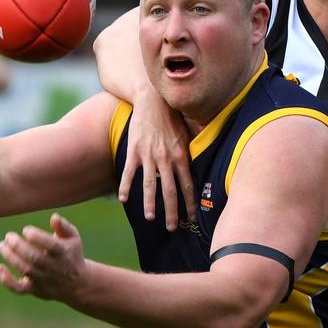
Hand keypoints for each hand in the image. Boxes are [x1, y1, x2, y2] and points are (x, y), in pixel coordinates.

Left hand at [0, 213, 88, 303]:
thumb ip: (64, 226)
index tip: (26, 230)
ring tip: (2, 245)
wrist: (77, 284)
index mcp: (63, 252)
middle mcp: (54, 267)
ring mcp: (44, 280)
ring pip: (25, 270)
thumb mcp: (73, 238)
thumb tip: (54, 217)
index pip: (50, 245)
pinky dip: (7, 281)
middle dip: (19, 246)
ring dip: (11, 257)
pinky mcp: (35, 290)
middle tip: (9, 236)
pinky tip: (0, 267)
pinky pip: (19, 289)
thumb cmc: (71, 254)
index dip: (36, 237)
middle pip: (34, 257)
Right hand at [119, 89, 195, 230]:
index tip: (192, 217)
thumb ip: (193, 149)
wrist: (153, 99)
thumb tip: (204, 161)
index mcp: (182, 155)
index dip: (190, 203)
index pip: (188, 184)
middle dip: (172, 212)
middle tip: (172, 228)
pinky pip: (129, 172)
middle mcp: (166, 158)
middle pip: (170, 190)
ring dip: (150, 204)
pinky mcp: (134, 150)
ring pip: (150, 185)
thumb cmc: (172, 115)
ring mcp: (149, 155)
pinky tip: (123, 200)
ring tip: (151, 218)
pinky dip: (125, 186)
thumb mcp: (188, 131)